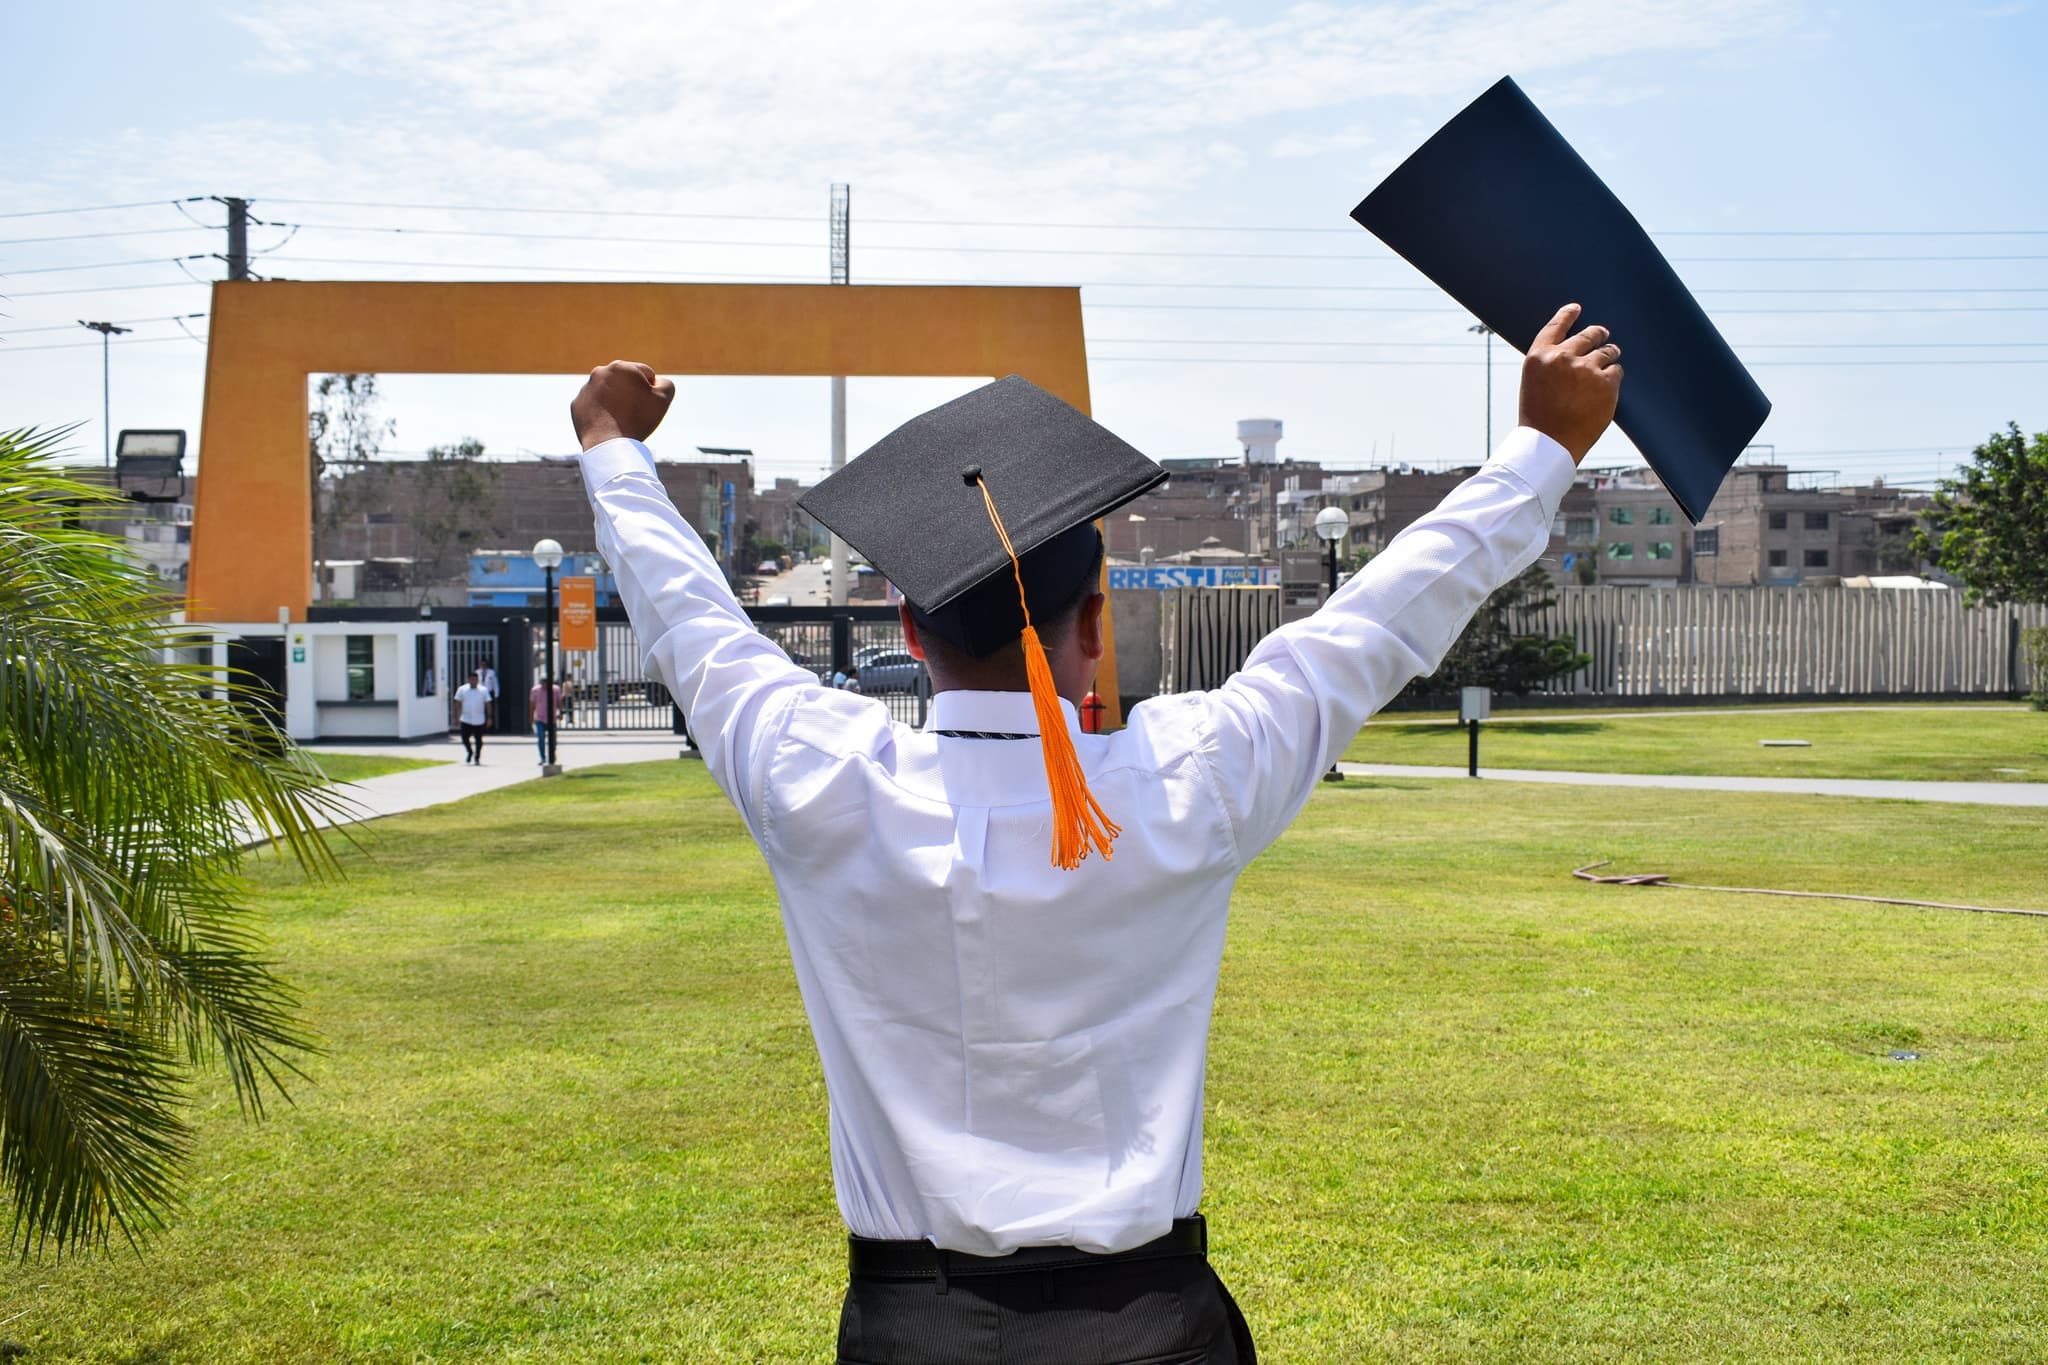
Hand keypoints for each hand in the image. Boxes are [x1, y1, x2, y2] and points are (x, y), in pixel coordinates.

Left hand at [571, 360, 676, 450]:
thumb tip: (656, 381)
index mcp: (622, 366)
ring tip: (621, 421)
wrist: (608, 444)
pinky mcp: (577, 404)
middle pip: (625, 382)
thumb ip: (665, 383)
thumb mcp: (663, 398)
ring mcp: (586, 388)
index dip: (651, 392)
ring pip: (608, 393)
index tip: (647, 407)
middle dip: (631, 394)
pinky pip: (594, 406)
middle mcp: (600, 372)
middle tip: (635, 414)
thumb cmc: (638, 420)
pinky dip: (601, 413)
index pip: (646, 375)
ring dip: (615, 402)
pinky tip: (608, 425)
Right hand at [1517, 303, 1622, 464]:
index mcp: (1539, 357)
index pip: (1556, 326)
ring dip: (1610, 355)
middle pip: (1589, 335)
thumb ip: (1551, 364)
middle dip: (1599, 334)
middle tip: (1604, 335)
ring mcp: (1586, 369)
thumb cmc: (1539, 419)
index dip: (1568, 315)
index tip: (1577, 308)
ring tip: (1609, 360)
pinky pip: (1617, 371)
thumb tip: (1576, 350)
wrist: (1549, 444)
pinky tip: (1606, 388)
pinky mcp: (1606, 383)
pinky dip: (1613, 377)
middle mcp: (1562, 357)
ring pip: (1607, 351)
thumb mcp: (1534, 384)